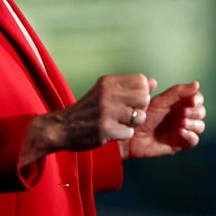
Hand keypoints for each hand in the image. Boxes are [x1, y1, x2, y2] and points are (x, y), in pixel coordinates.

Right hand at [21, 74, 152, 164]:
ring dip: (133, 123)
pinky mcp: (105, 129)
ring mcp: (107, 112)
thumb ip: (129, 86)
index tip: (133, 99)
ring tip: (120, 123)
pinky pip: (129, 132)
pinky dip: (124, 134)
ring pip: (140, 117)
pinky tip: (113, 132)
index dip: (142, 91)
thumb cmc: (87, 109)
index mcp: (108, 82)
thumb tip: (153, 82)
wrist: (62, 127)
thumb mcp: (105, 91)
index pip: (142, 80)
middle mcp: (108, 94)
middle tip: (128, 113)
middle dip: (141, 108)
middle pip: (144, 98)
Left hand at [119, 80, 205, 159]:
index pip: (197, 99)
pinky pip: (193, 140)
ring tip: (182, 122)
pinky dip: (190, 135)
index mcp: (178, 104)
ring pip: (200, 126)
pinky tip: (180, 132)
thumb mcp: (161, 101)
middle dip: (196, 112)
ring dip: (194, 123)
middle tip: (184, 113)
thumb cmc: (142, 117)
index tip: (192, 101)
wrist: (131, 134)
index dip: (197, 99)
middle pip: (201, 113)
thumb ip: (178, 92)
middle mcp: (182, 116)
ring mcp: (182, 130)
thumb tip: (196, 84)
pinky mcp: (179, 143)